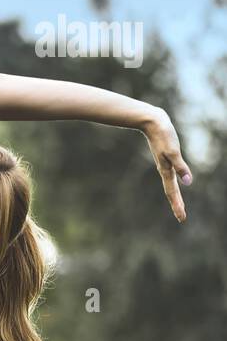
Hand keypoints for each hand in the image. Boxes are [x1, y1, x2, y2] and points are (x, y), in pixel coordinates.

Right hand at [142, 107, 191, 221]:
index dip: (177, 205)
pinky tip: (177, 181)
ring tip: (179, 204)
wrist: (152, 122)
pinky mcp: (166, 157)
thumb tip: (188, 182)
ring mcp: (165, 164)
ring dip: (175, 196)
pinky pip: (171, 174)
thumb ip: (181, 166)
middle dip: (177, 205)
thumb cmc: (163, 135)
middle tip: (181, 217)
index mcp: (166, 171)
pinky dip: (174, 182)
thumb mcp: (173, 151)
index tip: (182, 218)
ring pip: (171, 184)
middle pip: (172, 192)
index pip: (173, 193)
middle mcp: (165, 170)